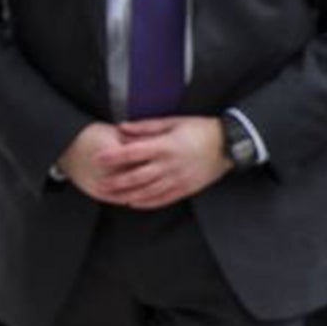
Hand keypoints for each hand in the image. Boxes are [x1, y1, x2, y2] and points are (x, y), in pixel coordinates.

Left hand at [55, 117, 228, 209]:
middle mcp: (170, 165)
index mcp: (165, 146)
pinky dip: (147, 202)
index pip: (133, 153)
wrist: (229, 145)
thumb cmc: (199, 129)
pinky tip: (134, 203)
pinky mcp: (186, 189)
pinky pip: (163, 199)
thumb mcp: (172, 122)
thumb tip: (121, 127)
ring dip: (128, 195)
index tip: (97, 158)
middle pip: (137, 176)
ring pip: (148, 191)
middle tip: (99, 183)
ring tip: (111, 196)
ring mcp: (178, 179)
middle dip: (116, 181)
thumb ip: (145, 127)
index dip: (113, 156)